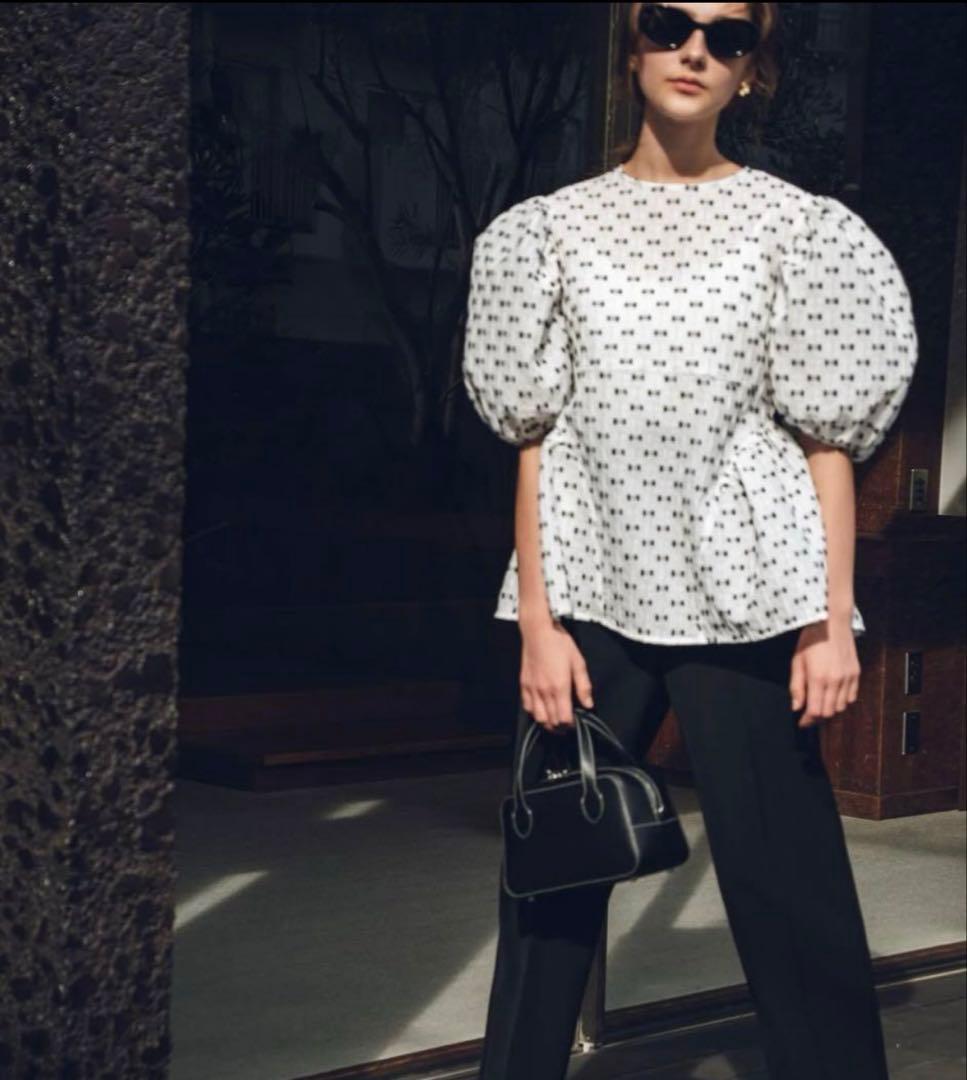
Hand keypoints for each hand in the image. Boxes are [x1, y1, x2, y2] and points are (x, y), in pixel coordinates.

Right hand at [519, 617, 593, 732]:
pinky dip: (534, 712)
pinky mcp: (524, 684)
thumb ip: (584, 686)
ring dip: (547, 722)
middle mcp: (544, 691)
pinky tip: (541, 708)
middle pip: (551, 721)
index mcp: (559, 687)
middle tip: (566, 722)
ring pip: (538, 717)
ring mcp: (532, 689)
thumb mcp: (578, 662)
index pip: (563, 718)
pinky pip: (527, 706)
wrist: (538, 632)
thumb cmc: (558, 643)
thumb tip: (588, 703)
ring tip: (554, 719)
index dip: (570, 724)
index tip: (575, 722)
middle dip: (560, 726)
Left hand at [789, 618, 860, 727]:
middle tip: (808, 715)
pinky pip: (852, 697)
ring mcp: (848, 678)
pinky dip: (842, 701)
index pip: (815, 711)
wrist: (831, 623)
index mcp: (819, 678)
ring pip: (841, 707)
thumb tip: (796, 707)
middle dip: (817, 717)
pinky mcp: (856, 674)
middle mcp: (836, 681)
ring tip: (820, 704)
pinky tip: (833, 695)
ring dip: (830, 709)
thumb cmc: (811, 640)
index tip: (801, 723)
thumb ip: (796, 686)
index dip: (807, 720)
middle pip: (829, 712)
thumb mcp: (797, 661)